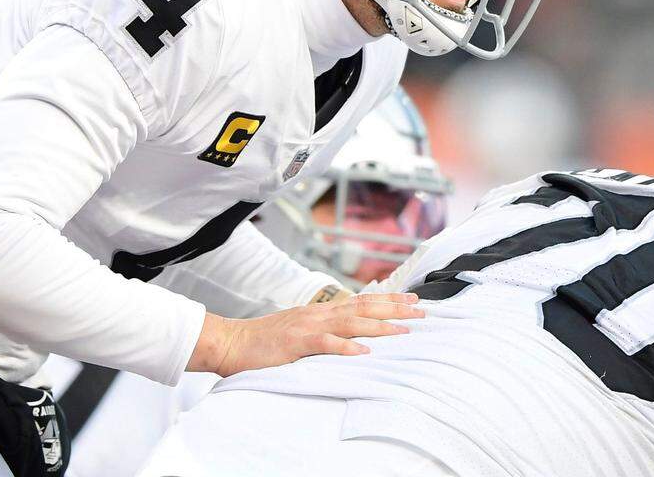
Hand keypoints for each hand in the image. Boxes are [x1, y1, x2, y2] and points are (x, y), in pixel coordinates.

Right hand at [188, 292, 423, 377]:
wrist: (232, 342)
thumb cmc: (266, 340)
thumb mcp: (300, 329)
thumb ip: (325, 329)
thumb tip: (352, 334)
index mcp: (321, 311)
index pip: (362, 301)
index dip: (389, 300)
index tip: (413, 299)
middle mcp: (319, 314)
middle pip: (364, 307)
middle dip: (394, 308)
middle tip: (421, 310)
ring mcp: (308, 327)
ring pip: (351, 323)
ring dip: (379, 326)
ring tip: (403, 330)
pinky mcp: (296, 343)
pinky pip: (325, 345)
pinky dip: (345, 348)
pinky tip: (363, 353)